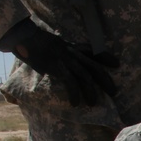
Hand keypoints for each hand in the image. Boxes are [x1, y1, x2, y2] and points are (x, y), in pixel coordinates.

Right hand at [0, 19, 116, 106]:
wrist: (23, 36)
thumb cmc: (35, 41)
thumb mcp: (53, 44)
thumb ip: (62, 51)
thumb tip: (64, 61)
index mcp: (72, 46)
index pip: (93, 51)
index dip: (106, 57)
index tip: (116, 64)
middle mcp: (73, 52)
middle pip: (95, 67)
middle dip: (106, 80)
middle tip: (113, 92)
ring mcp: (66, 59)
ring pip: (85, 77)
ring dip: (91, 92)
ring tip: (93, 103)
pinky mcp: (57, 66)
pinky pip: (70, 82)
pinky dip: (75, 94)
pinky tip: (75, 103)